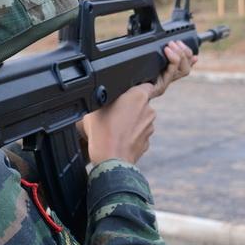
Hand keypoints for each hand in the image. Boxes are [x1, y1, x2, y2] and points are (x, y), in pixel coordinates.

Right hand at [79, 40, 198, 164]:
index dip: (132, 88)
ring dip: (130, 120)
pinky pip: (139, 133)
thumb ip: (103, 96)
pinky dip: (131, 134)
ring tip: (113, 127)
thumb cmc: (102, 133)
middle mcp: (148, 109)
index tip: (123, 94)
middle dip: (129, 105)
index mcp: (138, 96)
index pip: (144, 83)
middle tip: (113, 112)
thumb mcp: (93, 108)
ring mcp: (150, 127)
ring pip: (140, 118)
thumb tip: (103, 94)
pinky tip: (118, 138)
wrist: (110, 160)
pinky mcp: (147, 141)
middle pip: (140, 102)